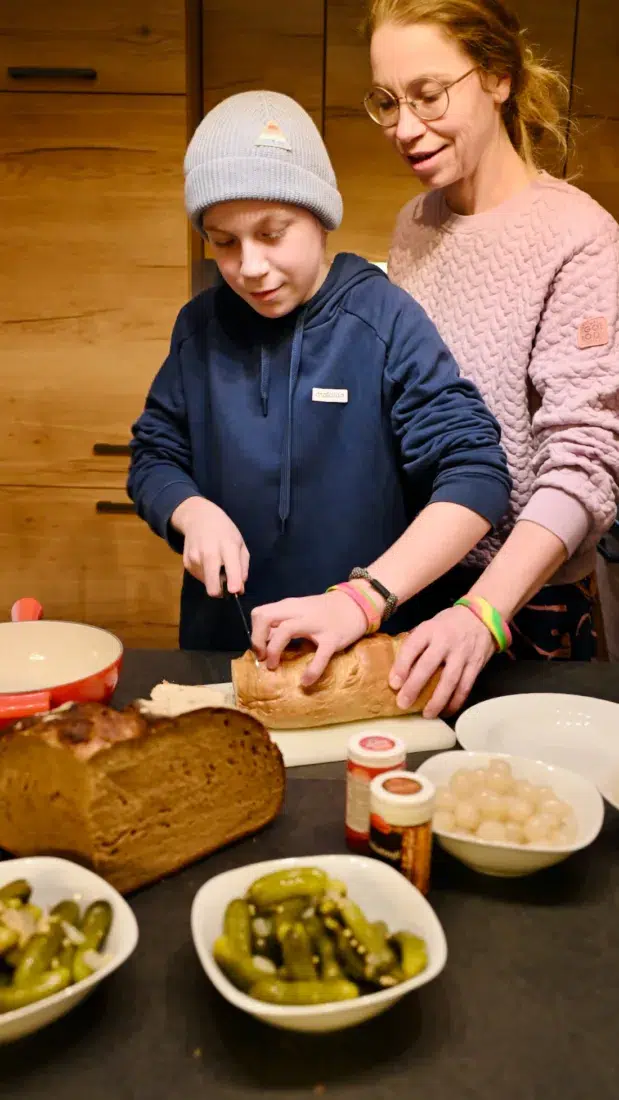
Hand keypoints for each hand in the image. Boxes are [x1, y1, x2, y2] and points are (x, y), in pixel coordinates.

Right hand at [171, 497, 248, 596]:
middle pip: (212, 585)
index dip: (233, 583)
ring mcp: (195, 559)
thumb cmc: (225, 531)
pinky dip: (206, 574)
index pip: (231, 568)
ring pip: (207, 584)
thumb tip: (239, 589)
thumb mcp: (240, 544)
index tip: (235, 591)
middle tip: (227, 587)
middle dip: (220, 592)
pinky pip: (200, 578)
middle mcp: (209, 553)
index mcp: (227, 546)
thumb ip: (242, 567)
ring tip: (216, 564)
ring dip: (214, 579)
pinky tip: (207, 561)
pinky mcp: (186, 563)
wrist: (197, 518)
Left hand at [251, 591, 367, 684]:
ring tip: (274, 666)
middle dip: (257, 640)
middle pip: (265, 617)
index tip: (259, 648)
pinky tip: (306, 681)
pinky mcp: (332, 638)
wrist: (356, 605)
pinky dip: (311, 670)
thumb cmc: (324, 611)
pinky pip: (320, 655)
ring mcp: (316, 624)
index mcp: (289, 606)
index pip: (260, 613)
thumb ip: (283, 623)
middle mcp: (299, 612)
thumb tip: (265, 642)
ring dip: (274, 650)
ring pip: (285, 630)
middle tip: (262, 657)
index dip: (255, 633)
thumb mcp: (300, 611)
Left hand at [389, 605, 495, 717]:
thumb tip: (397, 666)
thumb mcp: (429, 625)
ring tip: (426, 715)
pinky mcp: (475, 665)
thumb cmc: (449, 623)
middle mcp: (445, 642)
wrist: (482, 616)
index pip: (412, 647)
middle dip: (414, 687)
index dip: (402, 666)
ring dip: (437, 700)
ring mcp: (462, 654)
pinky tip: (446, 711)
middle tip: (403, 703)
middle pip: (428, 666)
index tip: (393, 683)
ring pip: (449, 681)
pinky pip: (465, 687)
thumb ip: (416, 642)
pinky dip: (456, 702)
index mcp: (429, 630)